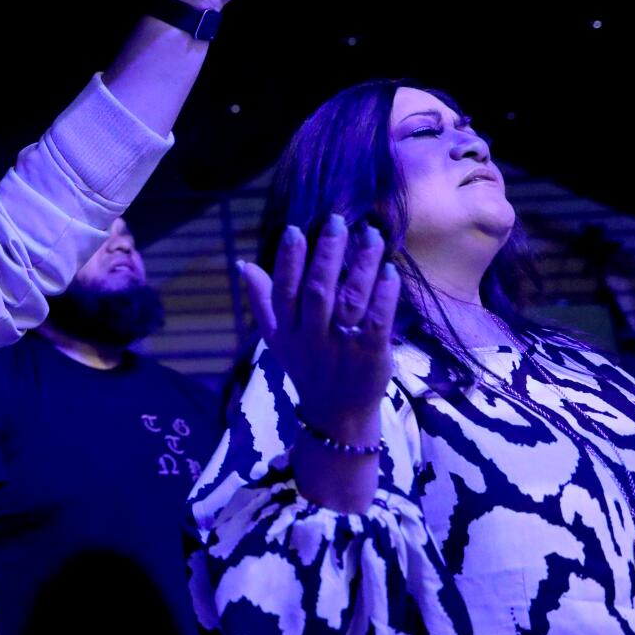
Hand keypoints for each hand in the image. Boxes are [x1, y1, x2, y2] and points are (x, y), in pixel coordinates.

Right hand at [237, 215, 398, 441]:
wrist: (337, 413)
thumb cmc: (306, 366)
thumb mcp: (277, 338)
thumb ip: (262, 301)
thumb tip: (244, 264)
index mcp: (288, 328)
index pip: (285, 290)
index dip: (289, 261)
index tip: (295, 230)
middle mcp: (312, 335)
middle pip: (318, 291)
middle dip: (327, 255)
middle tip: (337, 221)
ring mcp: (342, 345)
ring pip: (351, 300)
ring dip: (362, 267)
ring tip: (371, 236)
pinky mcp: (371, 354)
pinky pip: (378, 322)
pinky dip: (384, 297)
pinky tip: (390, 272)